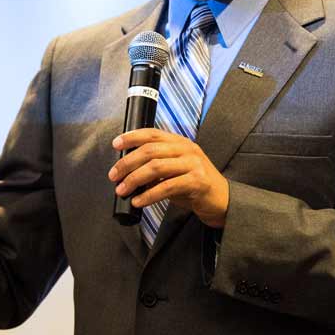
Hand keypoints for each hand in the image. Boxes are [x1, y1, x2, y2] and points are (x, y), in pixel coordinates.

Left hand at [109, 129, 228, 227]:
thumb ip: (156, 166)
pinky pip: (166, 187)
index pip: (152, 133)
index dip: (132, 137)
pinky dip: (148, 195)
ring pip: (155, 168)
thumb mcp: (175, 170)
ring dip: (134, 179)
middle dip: (127, 163)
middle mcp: (187, 149)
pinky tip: (139, 201)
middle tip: (114, 176)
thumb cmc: (194, 185)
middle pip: (150, 151)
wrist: (221, 200)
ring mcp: (193, 164)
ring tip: (122, 190)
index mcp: (180, 142)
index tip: (116, 144)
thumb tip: (128, 172)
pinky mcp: (197, 181)